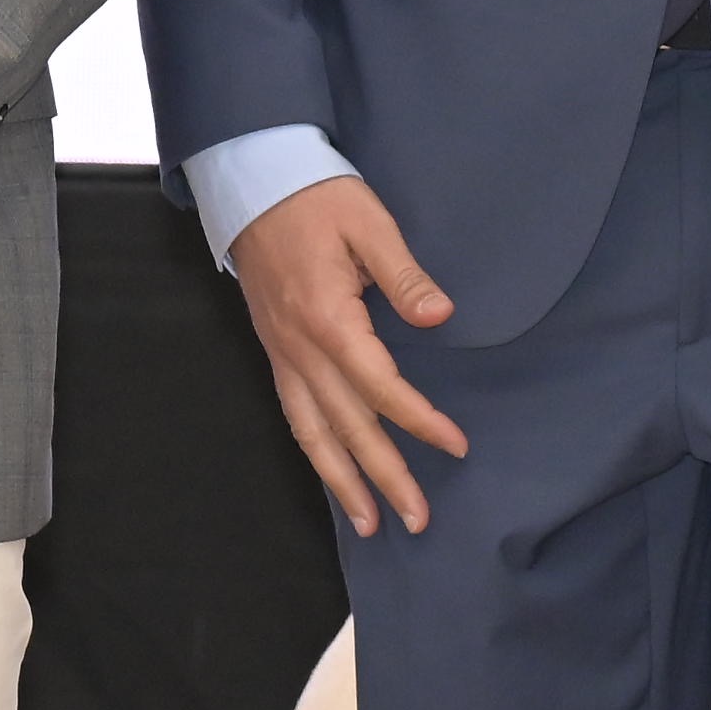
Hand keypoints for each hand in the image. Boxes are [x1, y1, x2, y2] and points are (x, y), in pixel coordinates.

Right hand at [231, 176, 465, 538]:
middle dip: (384, 477)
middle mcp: (301, 350)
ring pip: (312, 434)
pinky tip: (333, 476)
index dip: (419, 421)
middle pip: (347, 427)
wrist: (255, 185)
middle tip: (417, 519)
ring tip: (370, 524)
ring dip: (342, 483)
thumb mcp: (370, 224)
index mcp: (328, 320)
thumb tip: (441, 316)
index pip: (381, 387)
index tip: (455, 445)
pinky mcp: (275, 352)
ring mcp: (282, 355)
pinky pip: (295, 416)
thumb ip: (405, 275)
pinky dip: (315, 453)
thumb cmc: (317, 199)